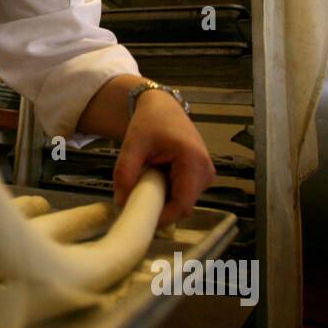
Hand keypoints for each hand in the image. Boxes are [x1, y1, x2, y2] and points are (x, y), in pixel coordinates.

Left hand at [111, 91, 215, 226]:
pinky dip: (167, 194)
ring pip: (183, 203)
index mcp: (193, 161)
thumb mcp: (132, 145)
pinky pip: (183, 196)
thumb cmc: (149, 122)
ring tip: (144, 184)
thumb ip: (125, 173)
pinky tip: (154, 180)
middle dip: (159, 209)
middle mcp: (206, 171)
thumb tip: (121, 203)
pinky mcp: (201, 177)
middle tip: (135, 200)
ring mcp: (206, 175)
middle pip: (183, 206)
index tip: (139, 219)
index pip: (182, 205)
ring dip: (162, 201)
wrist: (163, 108)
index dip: (162, 217)